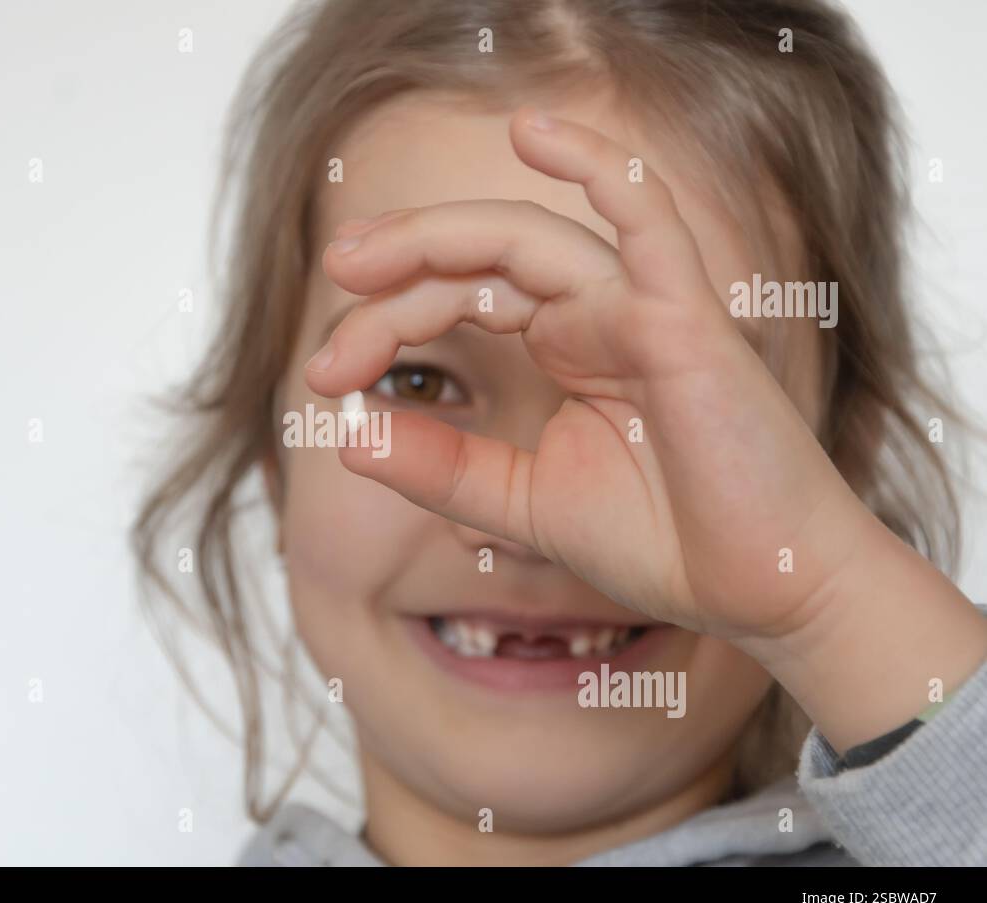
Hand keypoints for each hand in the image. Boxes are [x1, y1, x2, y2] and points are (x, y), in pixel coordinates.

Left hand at [305, 109, 875, 642]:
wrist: (758, 592)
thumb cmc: (662, 542)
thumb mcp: (521, 504)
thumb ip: (442, 468)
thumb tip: (348, 437)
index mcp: (564, 348)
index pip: (457, 301)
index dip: (382, 324)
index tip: (321, 378)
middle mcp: (596, 315)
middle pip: (478, 260)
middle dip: (395, 269)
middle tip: (333, 279)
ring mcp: (642, 309)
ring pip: (531, 239)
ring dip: (440, 237)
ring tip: (363, 256)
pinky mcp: (688, 321)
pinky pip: (647, 223)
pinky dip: (601, 170)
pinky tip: (535, 132)